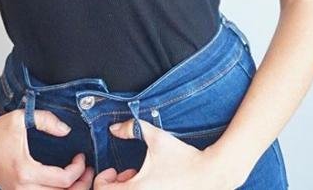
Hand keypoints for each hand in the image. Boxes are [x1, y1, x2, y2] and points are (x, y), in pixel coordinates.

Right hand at [0, 108, 94, 188]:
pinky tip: (61, 184)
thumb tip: (66, 130)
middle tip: (88, 172)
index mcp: (25, 171)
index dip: (78, 169)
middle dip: (79, 184)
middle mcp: (21, 187)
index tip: (82, 156)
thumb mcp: (23, 118)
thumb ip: (47, 120)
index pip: (62, 180)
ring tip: (78, 178)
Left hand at [93, 118, 228, 188]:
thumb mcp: (155, 138)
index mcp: (136, 189)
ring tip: (137, 177)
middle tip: (125, 172)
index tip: (113, 169)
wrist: (209, 174)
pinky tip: (149, 183)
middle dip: (115, 185)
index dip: (103, 178)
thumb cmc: (183, 158)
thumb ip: (132, 128)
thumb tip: (114, 128)